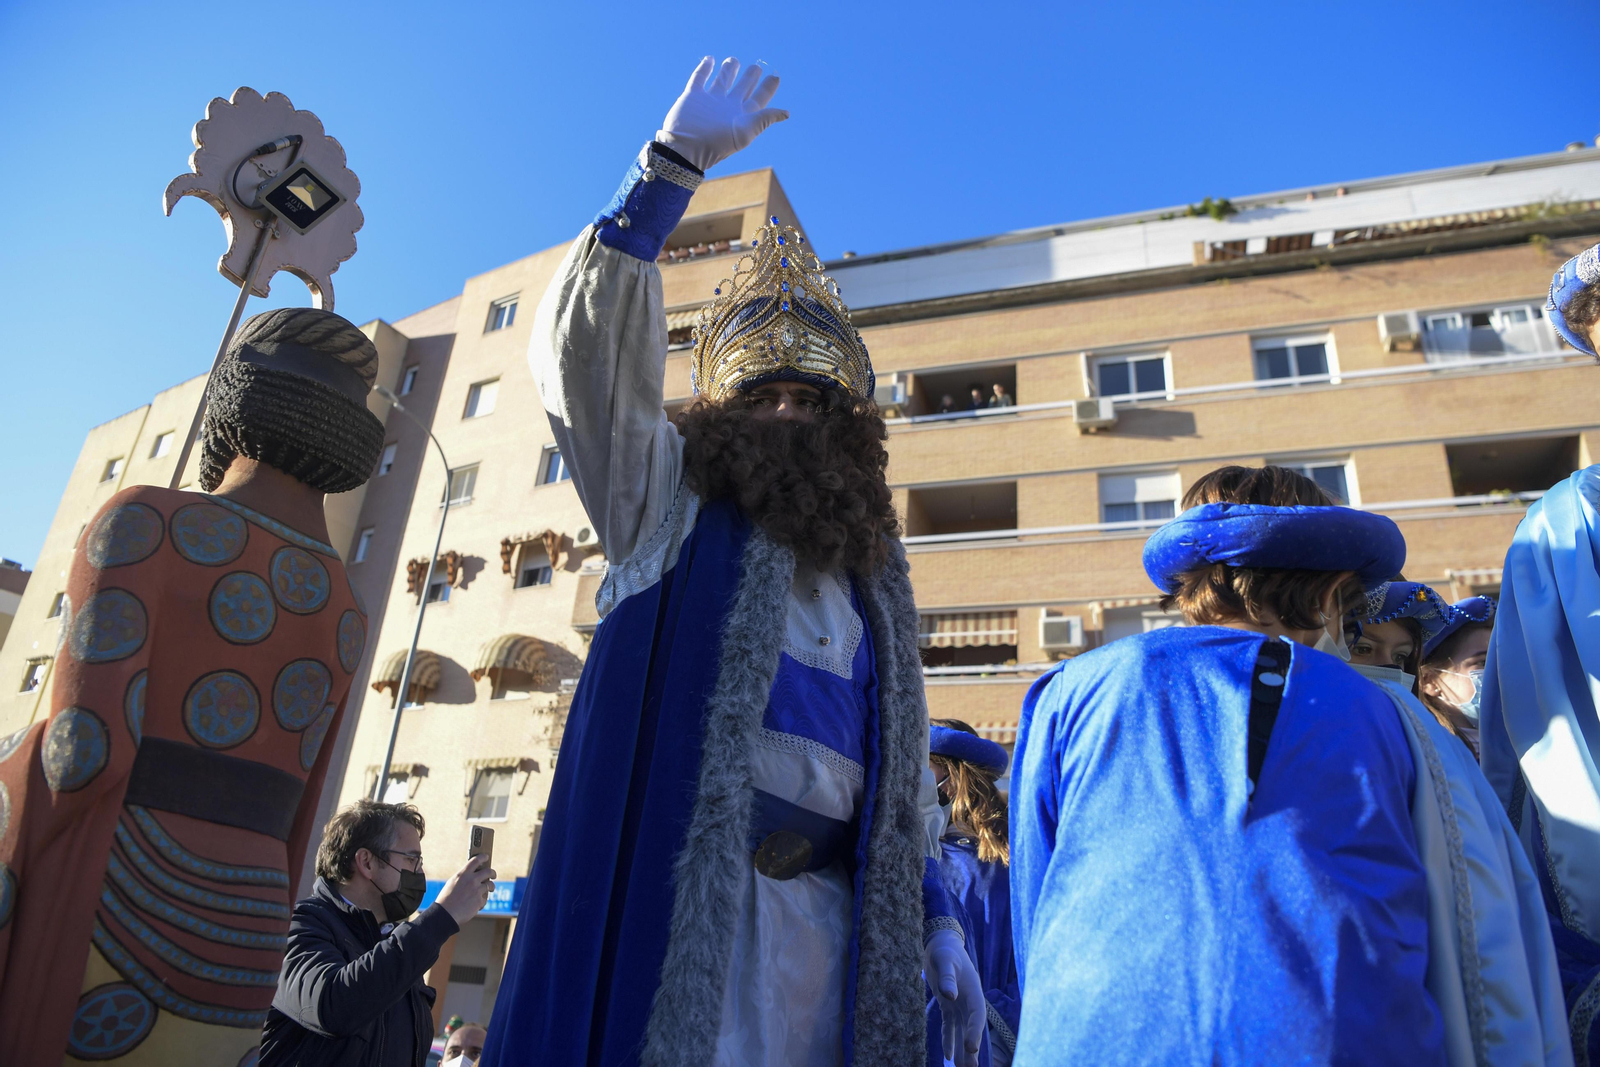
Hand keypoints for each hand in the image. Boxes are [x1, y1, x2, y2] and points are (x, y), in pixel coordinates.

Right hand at [436, 854, 494, 926]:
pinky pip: (484, 899)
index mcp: (463, 874)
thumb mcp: (452, 883)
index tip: (486, 857)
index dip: (483, 857)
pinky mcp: (479, 901)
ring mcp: (477, 890)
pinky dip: (481, 901)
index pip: (476, 860)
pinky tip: (475, 904)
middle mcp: (472, 880)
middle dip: (493, 873)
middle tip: (493, 875)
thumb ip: (463, 878)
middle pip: (489, 871)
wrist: (445, 914)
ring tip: (491, 889)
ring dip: (491, 887)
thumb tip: (473, 876)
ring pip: (490, 885)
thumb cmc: (446, 900)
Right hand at [656, 56, 786, 172]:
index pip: (759, 99)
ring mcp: (710, 100)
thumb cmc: (717, 143)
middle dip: (750, 77)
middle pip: (742, 88)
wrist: (686, 148)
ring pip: (722, 81)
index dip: (768, 88)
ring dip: (728, 70)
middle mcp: (727, 107)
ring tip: (734, 60)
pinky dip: (705, 68)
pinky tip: (710, 59)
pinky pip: (699, 78)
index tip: (775, 77)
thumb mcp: (746, 131)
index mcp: (742, 115)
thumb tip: (787, 113)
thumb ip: (765, 119)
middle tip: (757, 67)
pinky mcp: (693, 96)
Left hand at [925, 929, 984, 1066]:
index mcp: (973, 991)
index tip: (971, 1048)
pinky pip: (950, 1026)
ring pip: (962, 1031)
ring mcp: (959, 1005)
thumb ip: (947, 976)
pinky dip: (949, 1040)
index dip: (974, 1032)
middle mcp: (968, 1001)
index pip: (976, 1015)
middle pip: (972, 1028)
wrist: (941, 945)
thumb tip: (949, 995)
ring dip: (962, 1049)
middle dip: (972, 1049)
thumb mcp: (945, 959)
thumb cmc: (945, 950)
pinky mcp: (948, 1006)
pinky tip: (948, 1055)